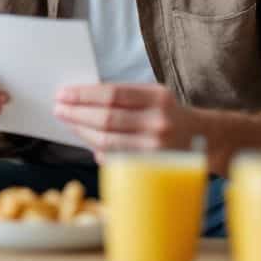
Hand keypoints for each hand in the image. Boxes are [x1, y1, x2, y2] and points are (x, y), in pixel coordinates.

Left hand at [53, 83, 198, 161]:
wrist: (202, 137)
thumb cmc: (167, 112)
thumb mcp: (152, 94)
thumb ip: (123, 95)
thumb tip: (82, 100)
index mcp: (157, 97)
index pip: (112, 94)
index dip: (83, 95)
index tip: (63, 94)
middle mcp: (158, 122)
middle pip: (106, 118)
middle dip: (77, 113)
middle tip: (59, 109)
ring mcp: (156, 147)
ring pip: (108, 141)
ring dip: (82, 132)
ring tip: (68, 123)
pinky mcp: (151, 166)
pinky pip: (116, 158)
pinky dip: (98, 150)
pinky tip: (88, 141)